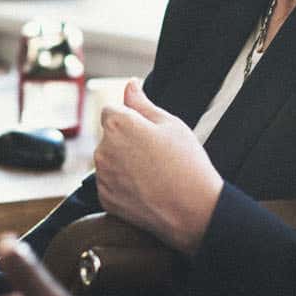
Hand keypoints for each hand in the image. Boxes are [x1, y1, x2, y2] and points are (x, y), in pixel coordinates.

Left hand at [92, 80, 224, 253]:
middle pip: (109, 136)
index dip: (132, 119)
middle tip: (157, 155)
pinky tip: (146, 188)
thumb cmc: (186, 163)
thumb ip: (142, 103)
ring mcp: (102, 176)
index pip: (112, 111)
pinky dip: (123, 184)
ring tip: (153, 173)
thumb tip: (129, 85)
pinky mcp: (105, 198)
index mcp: (117, 124)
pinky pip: (110, 183)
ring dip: (123, 162)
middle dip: (127, 140)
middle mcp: (102, 148)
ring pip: (109, 160)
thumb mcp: (170, 124)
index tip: (151, 133)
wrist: (193, 211)